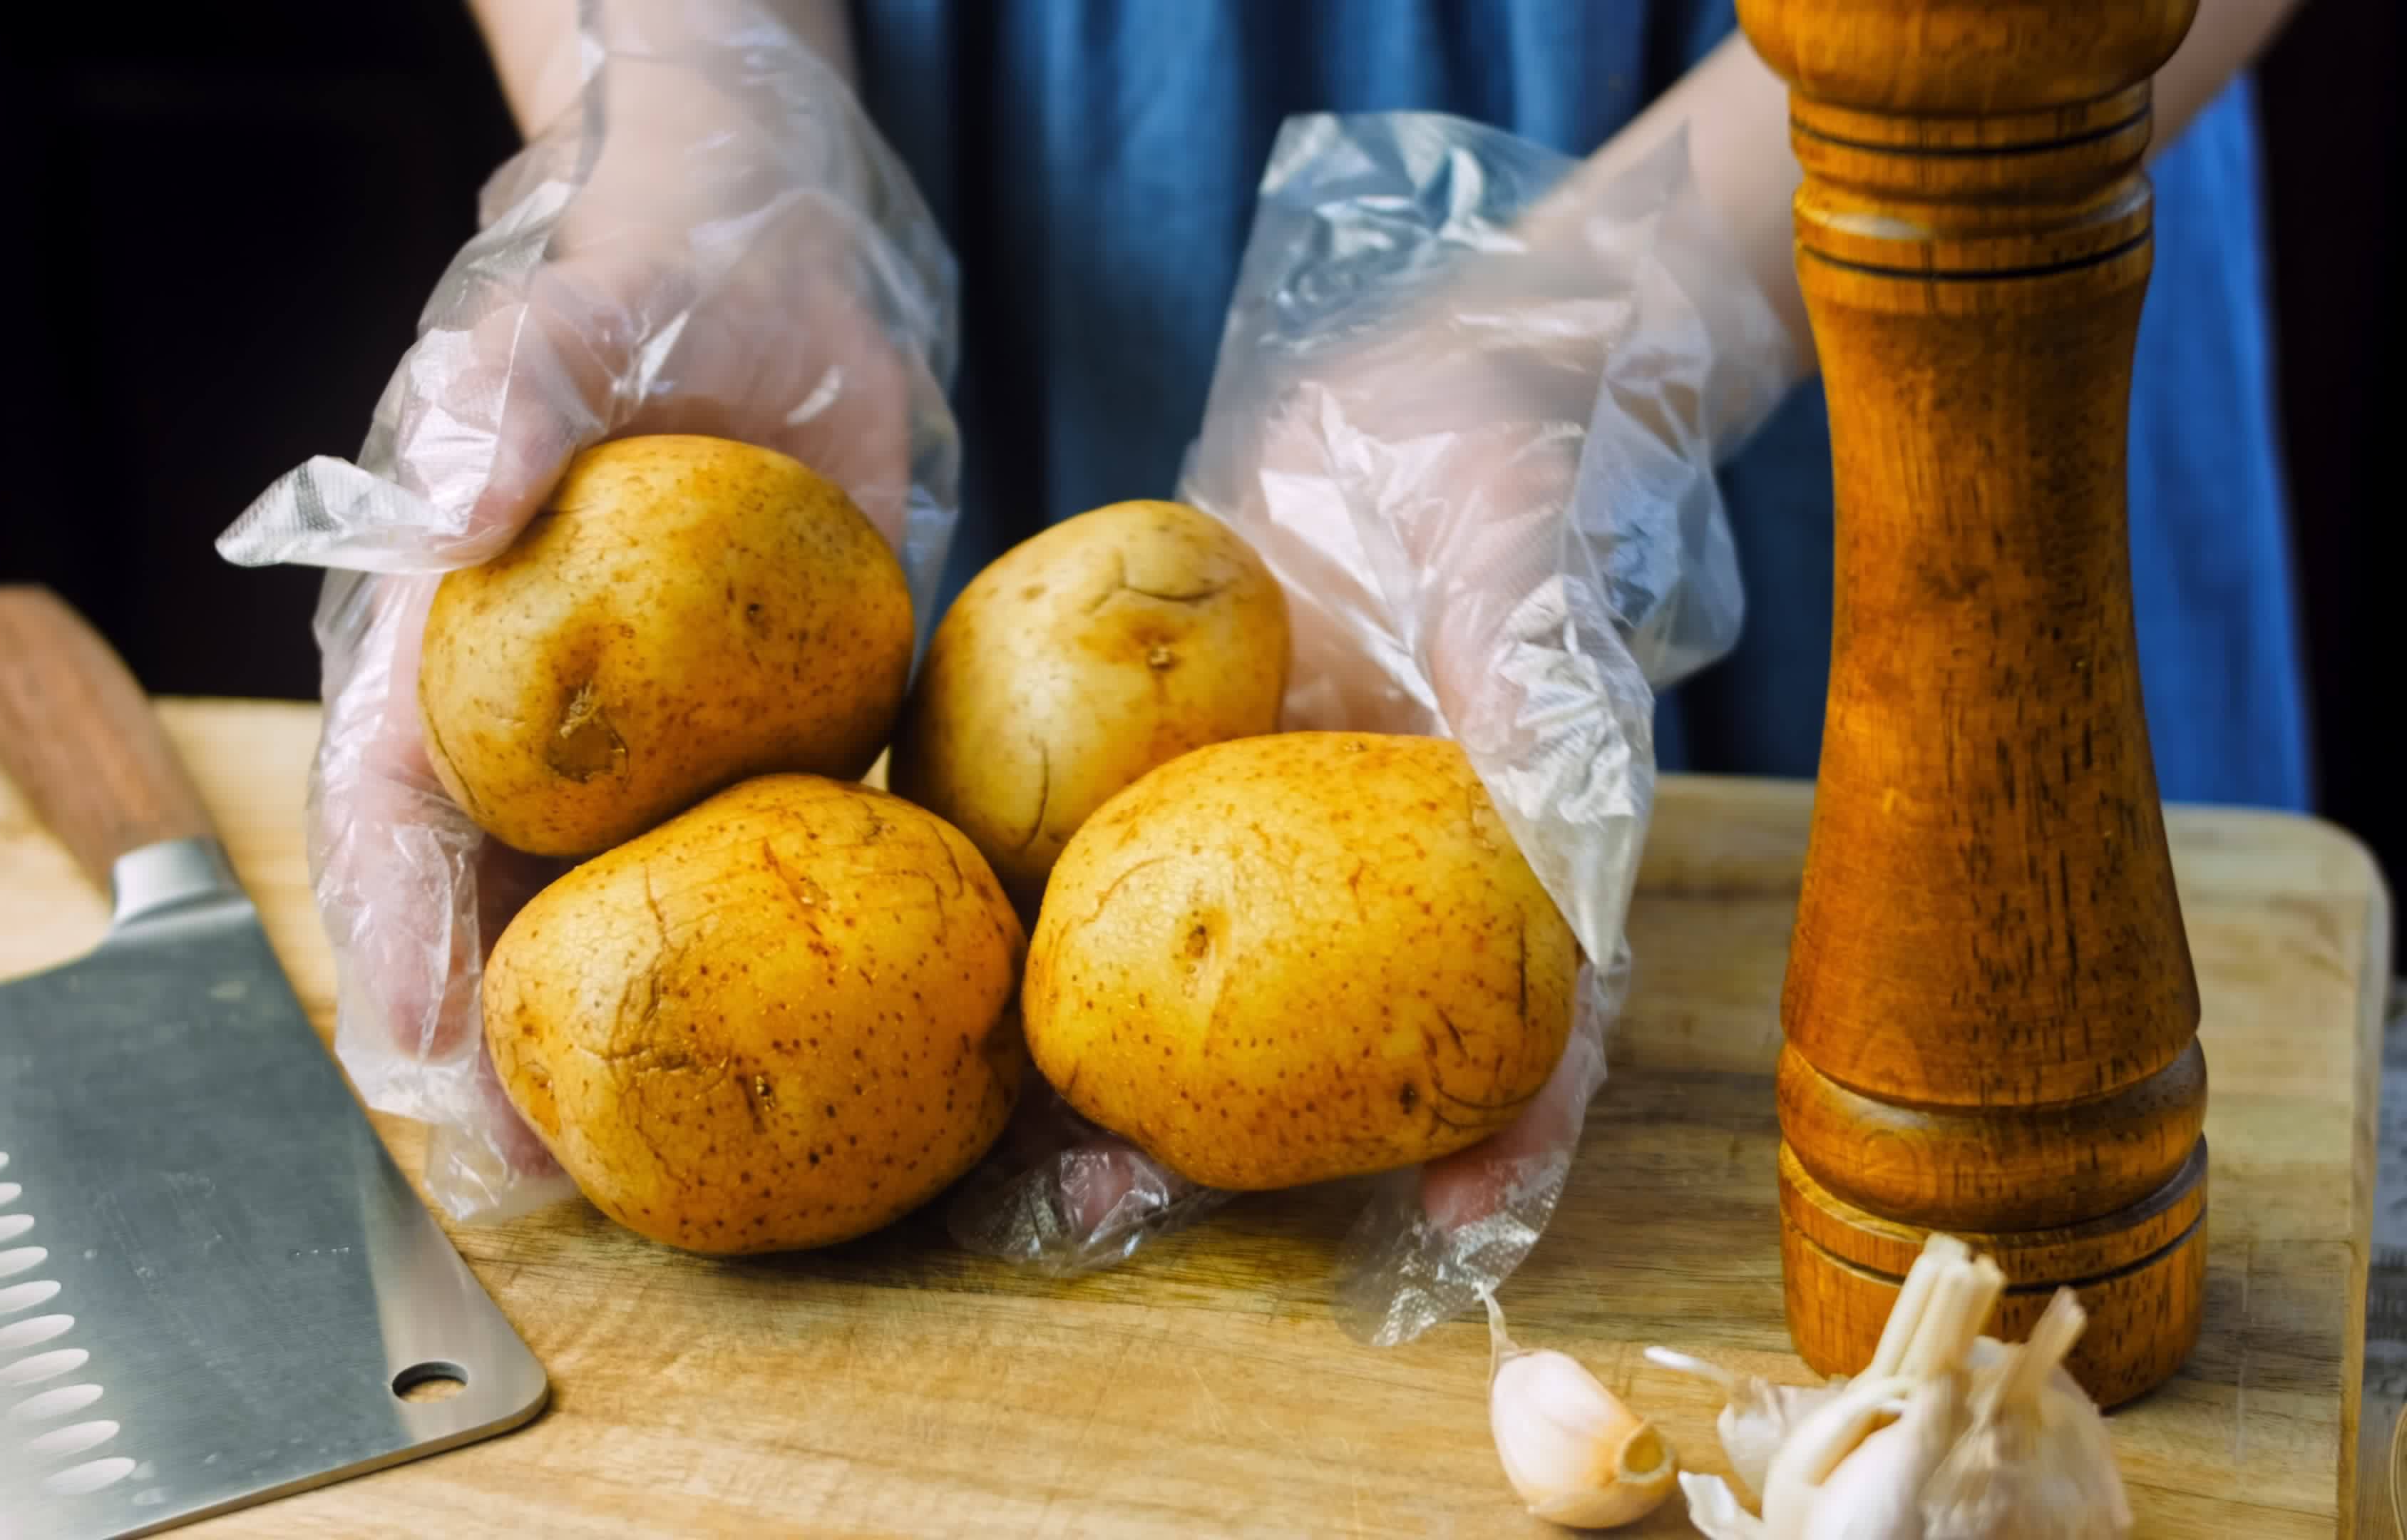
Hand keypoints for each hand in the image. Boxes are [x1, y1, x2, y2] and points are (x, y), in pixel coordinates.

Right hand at [219, 5, 957, 1216]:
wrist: (783, 263)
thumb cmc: (653, 269)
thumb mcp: (577, 313)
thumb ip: (506, 392)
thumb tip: (449, 497)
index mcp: (443, 633)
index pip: (393, 804)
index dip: (400, 936)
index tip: (429, 1055)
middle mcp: (523, 716)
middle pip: (481, 902)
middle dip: (492, 1045)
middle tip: (535, 1176)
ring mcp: (638, 747)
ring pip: (602, 917)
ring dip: (611, 1044)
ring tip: (644, 1174)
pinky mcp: (752, 745)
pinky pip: (748, 868)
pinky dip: (756, 963)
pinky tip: (804, 1056)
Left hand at [954, 116, 1785, 1340]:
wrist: (1439, 364)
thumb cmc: (1527, 486)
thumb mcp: (1543, 603)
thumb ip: (1548, 736)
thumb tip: (1575, 886)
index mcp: (1490, 879)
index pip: (1513, 1041)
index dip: (1490, 1151)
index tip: (1441, 1245)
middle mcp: (1370, 881)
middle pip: (1308, 1054)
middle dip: (1221, 1155)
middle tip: (1110, 1206)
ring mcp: (1260, 830)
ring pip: (1181, 981)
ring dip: (1095, 1072)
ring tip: (1001, 1139)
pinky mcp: (1162, 758)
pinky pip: (1089, 850)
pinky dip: (1026, 918)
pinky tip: (940, 962)